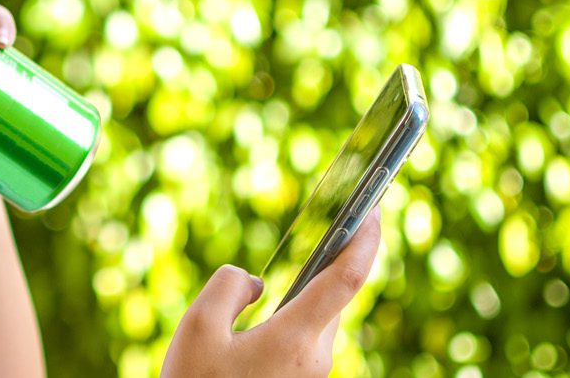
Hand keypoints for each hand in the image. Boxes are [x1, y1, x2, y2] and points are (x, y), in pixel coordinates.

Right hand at [161, 207, 383, 377]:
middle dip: (329, 263)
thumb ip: (228, 286)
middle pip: (332, 296)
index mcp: (295, 338)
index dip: (364, 239)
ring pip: (316, 319)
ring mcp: (310, 374)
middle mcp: (314, 357)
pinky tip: (270, 318)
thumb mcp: (197, 326)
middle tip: (334, 223)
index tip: (372, 209)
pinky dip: (295, 318)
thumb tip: (255, 284)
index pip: (347, 278)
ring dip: (306, 295)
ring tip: (292, 276)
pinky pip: (304, 340)